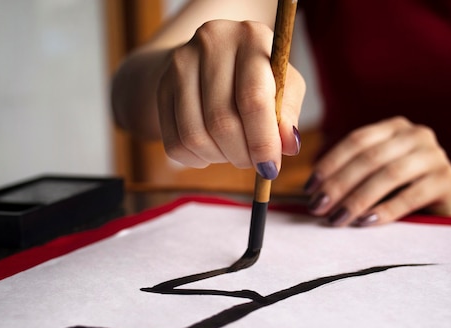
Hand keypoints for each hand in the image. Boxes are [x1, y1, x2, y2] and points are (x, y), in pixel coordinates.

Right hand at [156, 20, 304, 178]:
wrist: (210, 61)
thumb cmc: (257, 77)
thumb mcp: (284, 85)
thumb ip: (289, 113)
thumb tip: (290, 144)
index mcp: (251, 37)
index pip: (253, 100)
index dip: (263, 141)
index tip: (270, 168)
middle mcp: (212, 41)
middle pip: (222, 121)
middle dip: (242, 155)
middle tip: (253, 163)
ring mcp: (180, 62)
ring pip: (195, 136)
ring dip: (219, 157)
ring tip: (234, 152)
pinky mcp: (161, 86)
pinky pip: (174, 143)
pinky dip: (196, 159)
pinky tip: (212, 150)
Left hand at [304, 116, 450, 225]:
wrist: (444, 204)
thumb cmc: (399, 189)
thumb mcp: (375, 174)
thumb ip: (350, 173)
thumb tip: (310, 191)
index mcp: (393, 128)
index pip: (356, 141)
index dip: (330, 164)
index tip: (310, 188)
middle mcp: (416, 135)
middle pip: (369, 158)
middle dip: (339, 184)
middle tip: (318, 208)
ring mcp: (434, 155)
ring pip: (389, 175)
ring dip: (358, 199)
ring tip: (337, 219)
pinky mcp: (446, 180)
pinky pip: (411, 195)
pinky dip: (385, 210)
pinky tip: (365, 222)